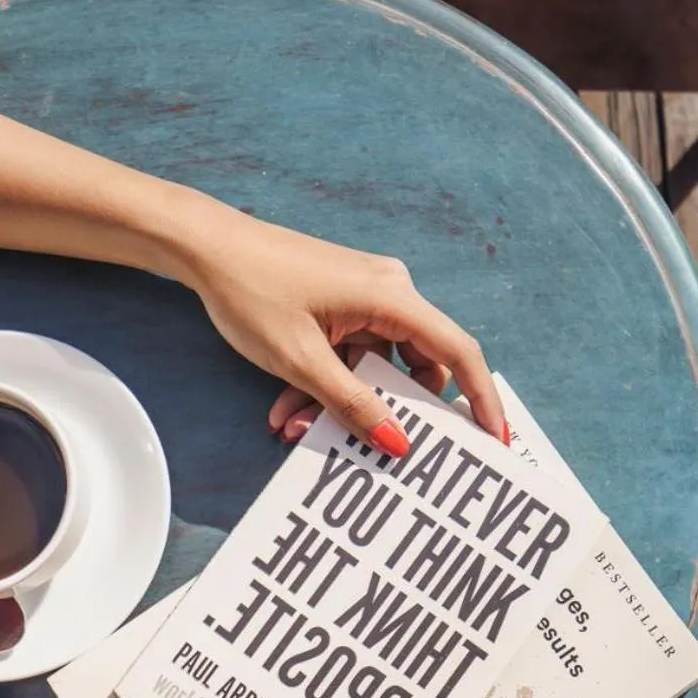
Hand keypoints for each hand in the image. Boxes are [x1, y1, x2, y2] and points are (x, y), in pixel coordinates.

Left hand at [179, 212, 506, 455]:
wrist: (205, 248)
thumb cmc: (252, 292)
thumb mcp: (301, 362)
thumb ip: (354, 404)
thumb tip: (398, 442)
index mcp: (391, 297)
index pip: (457, 351)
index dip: (481, 399)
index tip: (492, 440)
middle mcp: (389, 292)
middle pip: (414, 367)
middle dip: (384, 412)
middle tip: (358, 449)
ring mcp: (365, 296)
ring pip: (374, 367)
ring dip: (342, 402)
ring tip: (293, 427)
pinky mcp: (342, 302)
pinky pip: (350, 354)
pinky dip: (326, 382)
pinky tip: (286, 408)